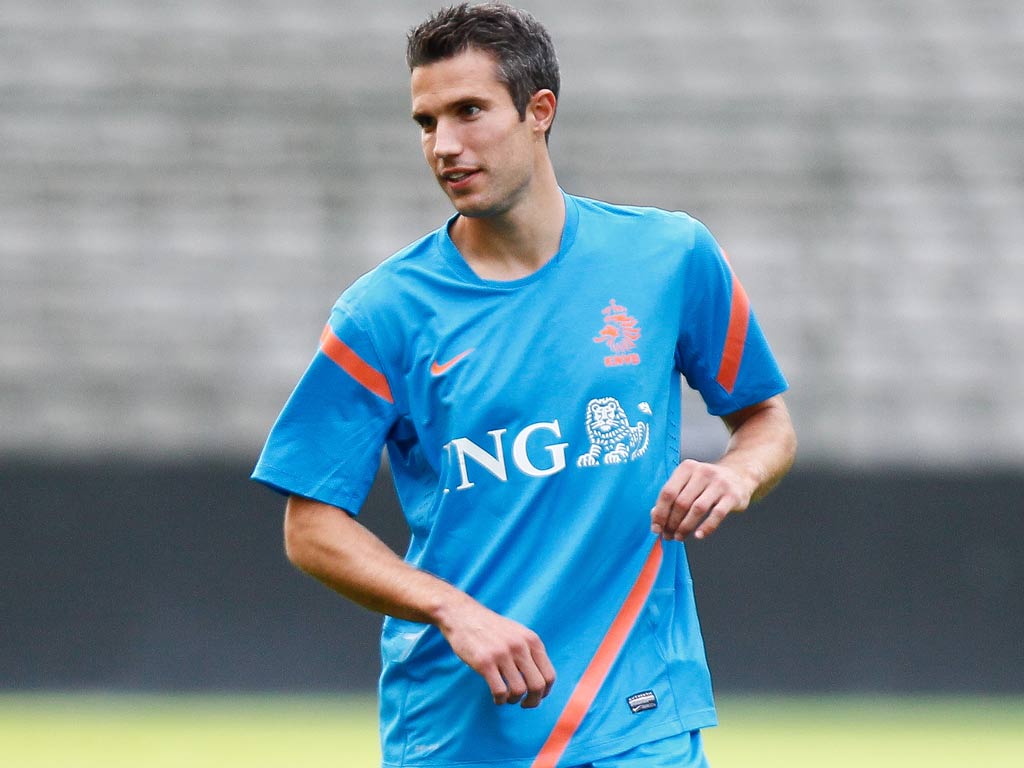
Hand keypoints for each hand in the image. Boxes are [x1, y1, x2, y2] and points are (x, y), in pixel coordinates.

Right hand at [437, 598, 555, 707]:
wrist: (462, 615)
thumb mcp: (517, 633)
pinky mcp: (485, 662)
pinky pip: (500, 691)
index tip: (537, 697)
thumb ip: (530, 651)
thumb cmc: (490, 628)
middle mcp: (520, 646)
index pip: (549, 675)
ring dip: (514, 700)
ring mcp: (502, 654)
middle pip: (538, 686)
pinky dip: (500, 700)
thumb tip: (541, 681)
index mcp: (532, 640)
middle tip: (525, 704)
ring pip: (519, 691)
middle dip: (533, 701)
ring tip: (507, 698)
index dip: (545, 692)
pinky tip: (496, 697)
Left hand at [650, 459, 752, 540]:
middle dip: (672, 523)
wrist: (739, 474)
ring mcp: (719, 484)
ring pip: (697, 509)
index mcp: (687, 468)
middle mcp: (703, 472)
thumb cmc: (707, 482)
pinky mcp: (732, 496)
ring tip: (680, 536)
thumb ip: (672, 497)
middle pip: (681, 502)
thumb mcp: (688, 482)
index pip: (668, 492)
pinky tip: (698, 535)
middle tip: (668, 535)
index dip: (659, 513)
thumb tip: (655, 517)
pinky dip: (706, 527)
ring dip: (685, 526)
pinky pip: (717, 514)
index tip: (656, 528)